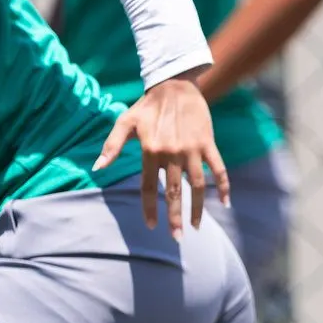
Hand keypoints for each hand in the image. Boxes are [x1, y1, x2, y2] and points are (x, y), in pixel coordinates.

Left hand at [94, 75, 228, 237]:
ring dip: (198, 208)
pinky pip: (218, 168)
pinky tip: (225, 203)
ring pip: (197, 185)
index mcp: (150, 150)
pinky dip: (223, 186)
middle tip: (177, 238)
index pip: (148, 187)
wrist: (174, 84)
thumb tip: (97, 168)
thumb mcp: (125, 122)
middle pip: (173, 192)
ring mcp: (192, 149)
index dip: (150, 209)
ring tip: (197, 226)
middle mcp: (171, 152)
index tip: (152, 226)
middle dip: (174, 217)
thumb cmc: (147, 106)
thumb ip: (111, 146)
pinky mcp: (207, 143)